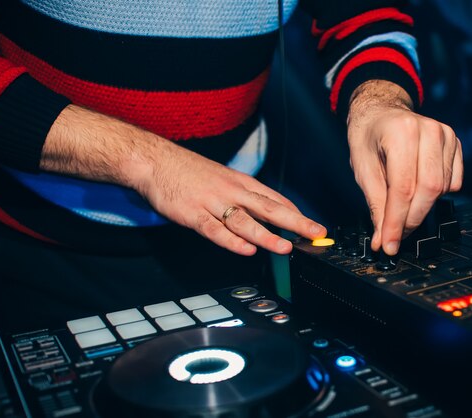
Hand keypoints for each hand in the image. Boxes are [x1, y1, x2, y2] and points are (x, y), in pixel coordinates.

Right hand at [132, 144, 326, 255]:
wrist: (156, 161)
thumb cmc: (191, 172)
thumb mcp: (224, 178)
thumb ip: (244, 196)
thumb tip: (267, 214)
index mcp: (241, 183)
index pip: (275, 200)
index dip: (297, 214)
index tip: (314, 227)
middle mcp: (232, 191)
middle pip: (268, 208)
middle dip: (295, 222)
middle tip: (315, 233)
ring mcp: (212, 202)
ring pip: (244, 221)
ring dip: (266, 235)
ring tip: (285, 247)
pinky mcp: (193, 214)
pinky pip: (215, 230)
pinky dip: (231, 241)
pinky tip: (246, 249)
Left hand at [347, 81, 462, 254]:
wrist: (381, 111)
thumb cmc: (368, 136)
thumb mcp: (362, 168)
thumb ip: (375, 204)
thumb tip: (384, 238)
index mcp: (400, 132)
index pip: (403, 188)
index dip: (396, 221)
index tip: (389, 244)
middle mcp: (428, 130)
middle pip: (428, 190)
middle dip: (411, 219)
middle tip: (395, 236)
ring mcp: (446, 135)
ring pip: (441, 188)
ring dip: (421, 207)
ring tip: (400, 207)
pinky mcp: (456, 143)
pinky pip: (453, 181)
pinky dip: (436, 194)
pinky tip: (417, 187)